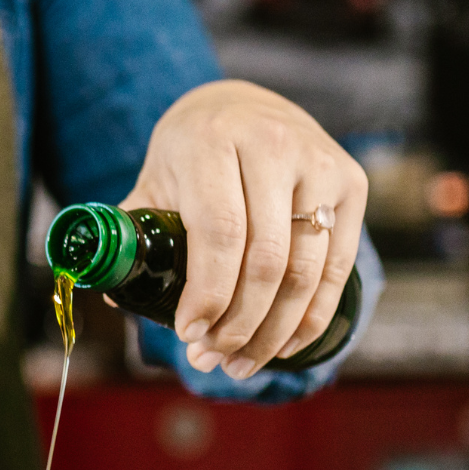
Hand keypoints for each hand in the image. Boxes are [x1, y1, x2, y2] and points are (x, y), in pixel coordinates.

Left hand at [125, 80, 366, 377]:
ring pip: (305, 272)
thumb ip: (134, 232)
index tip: (190, 334)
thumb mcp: (154, 179)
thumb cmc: (192, 154)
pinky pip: (336, 268)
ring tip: (241, 363)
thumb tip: (118, 294)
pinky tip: (282, 345)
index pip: (220, 232)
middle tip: (212, 359)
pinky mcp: (351, 183)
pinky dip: (311, 318)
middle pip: (266, 260)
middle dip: (238, 324)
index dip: (208, 293)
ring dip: (273, 332)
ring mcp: (319, 163)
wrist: (244, 106)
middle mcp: (273, 145)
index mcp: (212, 141)